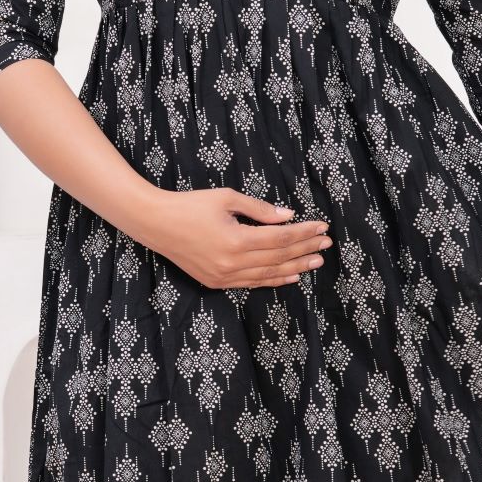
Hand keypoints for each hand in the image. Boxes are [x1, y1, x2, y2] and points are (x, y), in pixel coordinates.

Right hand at [139, 186, 331, 290]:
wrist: (155, 224)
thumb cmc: (190, 205)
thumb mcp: (226, 198)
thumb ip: (260, 209)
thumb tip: (288, 216)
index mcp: (236, 240)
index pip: (281, 238)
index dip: (304, 233)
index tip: (321, 227)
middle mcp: (233, 263)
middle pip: (279, 257)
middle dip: (305, 250)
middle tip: (326, 244)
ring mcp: (224, 276)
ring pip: (269, 274)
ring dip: (295, 267)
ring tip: (316, 261)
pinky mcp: (217, 282)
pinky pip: (252, 283)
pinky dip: (274, 280)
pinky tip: (291, 276)